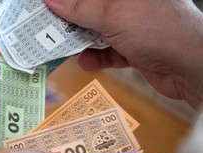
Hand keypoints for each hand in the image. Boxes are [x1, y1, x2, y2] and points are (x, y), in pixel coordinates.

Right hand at [44, 0, 202, 107]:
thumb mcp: (111, 14)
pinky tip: (86, 62)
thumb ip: (80, 7)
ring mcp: (135, 25)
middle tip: (47, 28)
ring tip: (63, 47)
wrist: (189, 65)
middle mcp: (131, 3)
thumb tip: (51, 1)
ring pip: (97, 30)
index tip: (46, 6)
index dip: (68, 0)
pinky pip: (108, 51)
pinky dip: (96, 58)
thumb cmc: (156, 29)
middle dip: (70, 19)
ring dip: (80, 41)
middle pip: (92, 8)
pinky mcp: (136, 48)